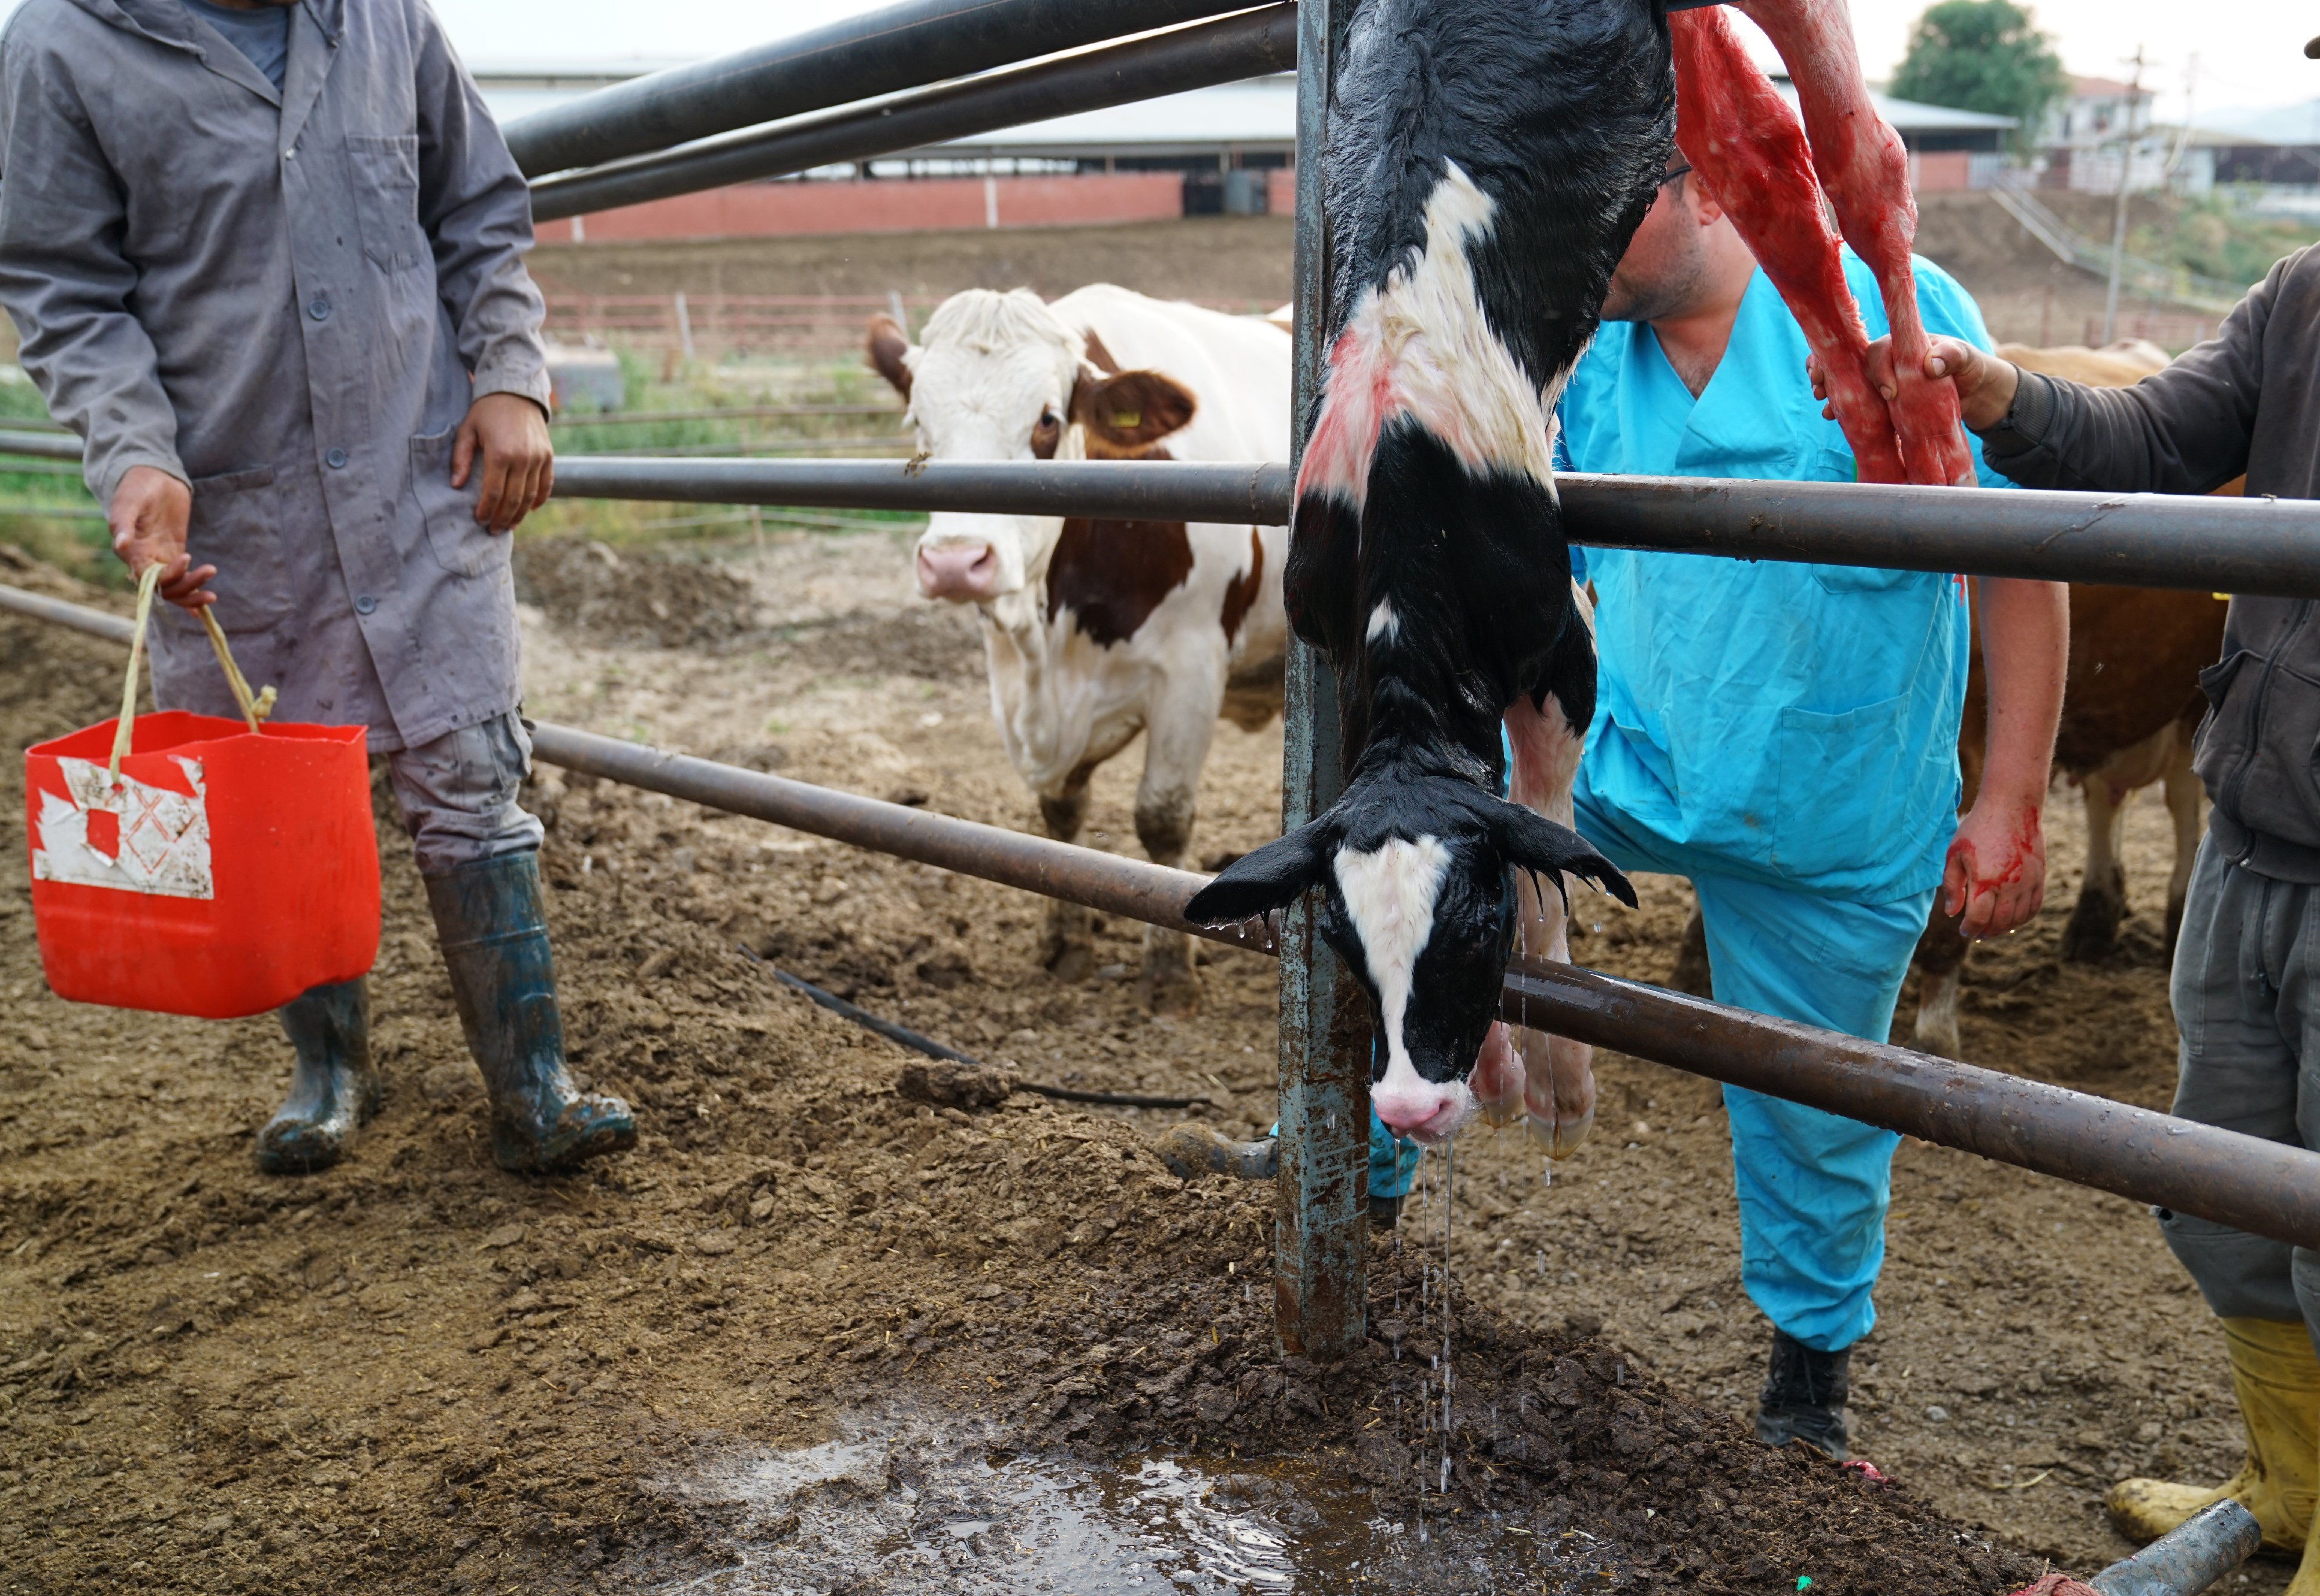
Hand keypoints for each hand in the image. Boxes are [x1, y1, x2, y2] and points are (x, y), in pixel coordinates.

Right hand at [109, 465, 213, 610]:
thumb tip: (119, 544)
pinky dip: (191, 592)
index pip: (147, 576)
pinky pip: (182, 579)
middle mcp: (143, 560)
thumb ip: (122, 522)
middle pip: (163, 588)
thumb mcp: (128, 501)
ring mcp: (160, 558)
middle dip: (186, 587)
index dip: (167, 575)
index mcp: (130, 551)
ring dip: (192, 592)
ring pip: (174, 588)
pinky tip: (204, 602)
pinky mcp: (174, 553)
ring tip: (212, 594)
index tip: (186, 558)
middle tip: (209, 571)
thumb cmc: (137, 487)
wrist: (153, 476)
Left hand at [451, 391, 553, 532]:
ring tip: (509, 525)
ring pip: (531, 496)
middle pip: (513, 499)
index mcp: (500, 453)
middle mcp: (523, 458)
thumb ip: (460, 458)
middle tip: (493, 530)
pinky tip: (529, 510)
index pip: (493, 492)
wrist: (516, 392)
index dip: (486, 510)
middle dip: (502, 518)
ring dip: (519, 514)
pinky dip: (539, 500)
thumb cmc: (486, 411)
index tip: (479, 520)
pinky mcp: (548, 456)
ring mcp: (539, 458)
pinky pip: (546, 484)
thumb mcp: (467, 430)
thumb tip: (455, 486)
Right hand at [1814, 335, 2021, 432]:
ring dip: (1828, 386)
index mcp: (1901, 344)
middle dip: (1831, 368)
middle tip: (1819, 384)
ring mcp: (1878, 379)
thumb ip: (1951, 355)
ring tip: (1821, 400)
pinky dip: (1838, 404)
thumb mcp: (1966, 358)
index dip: (1878, 371)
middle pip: (1849, 358)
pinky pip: (1852, 398)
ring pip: (1844, 377)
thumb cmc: (1968, 367)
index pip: (1879, 351)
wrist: (1971, 392)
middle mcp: (1885, 359)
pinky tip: (1830, 414)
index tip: (1890, 394)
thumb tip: (1929, 365)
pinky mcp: (1877, 399)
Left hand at [1943, 792, 2046, 939]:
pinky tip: (2012, 919)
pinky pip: (2034, 907)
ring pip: (2018, 918)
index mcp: (1985, 880)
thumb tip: (1952, 912)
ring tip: (1992, 929)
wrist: (2012, 806)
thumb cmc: (1978, 828)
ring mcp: (2028, 882)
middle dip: (1986, 932)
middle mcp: (2009, 884)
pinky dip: (2023, 918)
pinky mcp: (2040, 877)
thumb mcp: (1955, 853)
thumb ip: (1951, 884)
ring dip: (2004, 928)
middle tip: (1977, 934)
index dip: (1970, 929)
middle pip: (1999, 922)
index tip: (1964, 931)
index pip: (1978, 918)